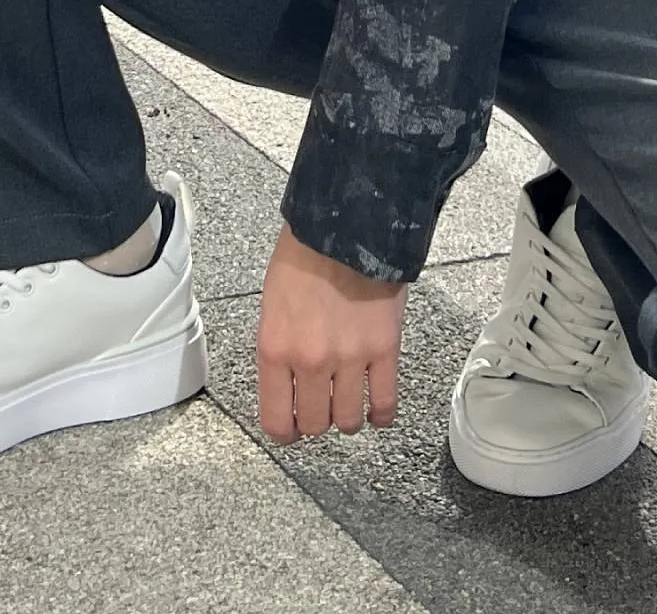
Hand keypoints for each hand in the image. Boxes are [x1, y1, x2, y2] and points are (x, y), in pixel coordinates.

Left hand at [257, 223, 404, 441]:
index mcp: (275, 349)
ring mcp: (350, 358)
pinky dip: (381, 414)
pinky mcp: (384, 349)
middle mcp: (311, 361)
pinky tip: (377, 411)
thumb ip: (279, 349)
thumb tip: (287, 381)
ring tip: (349, 401)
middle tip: (322, 406)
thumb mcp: (272, 304)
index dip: (286, 432)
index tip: (291, 429)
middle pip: (316, 424)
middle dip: (318, 420)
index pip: (277, 420)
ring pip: (349, 420)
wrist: (346, 224)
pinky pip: (385, 402)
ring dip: (348, 417)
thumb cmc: (305, 254)